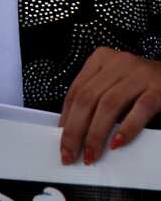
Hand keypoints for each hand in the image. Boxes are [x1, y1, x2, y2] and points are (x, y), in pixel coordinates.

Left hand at [59, 48, 160, 165]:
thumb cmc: (140, 83)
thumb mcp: (114, 83)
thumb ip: (95, 99)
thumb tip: (73, 130)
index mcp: (100, 59)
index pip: (75, 91)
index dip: (66, 118)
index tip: (62, 142)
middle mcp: (117, 63)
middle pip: (87, 98)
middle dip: (75, 130)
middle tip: (71, 154)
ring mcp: (138, 74)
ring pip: (108, 105)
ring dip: (96, 134)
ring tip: (92, 154)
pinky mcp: (158, 88)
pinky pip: (139, 110)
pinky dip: (126, 128)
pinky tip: (117, 143)